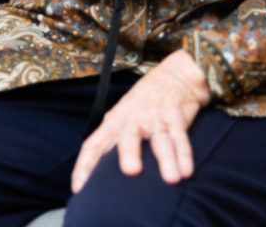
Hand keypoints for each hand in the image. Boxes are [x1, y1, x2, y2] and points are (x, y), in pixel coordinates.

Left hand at [71, 50, 210, 191]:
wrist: (173, 76)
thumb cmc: (142, 105)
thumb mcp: (120, 119)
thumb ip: (110, 144)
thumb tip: (96, 177)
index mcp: (112, 123)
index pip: (94, 145)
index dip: (85, 166)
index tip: (79, 188)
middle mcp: (131, 120)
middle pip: (127, 137)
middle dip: (129, 153)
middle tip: (131, 172)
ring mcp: (154, 117)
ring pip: (159, 139)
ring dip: (166, 159)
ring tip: (171, 179)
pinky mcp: (175, 115)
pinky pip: (179, 136)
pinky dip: (184, 153)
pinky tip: (186, 171)